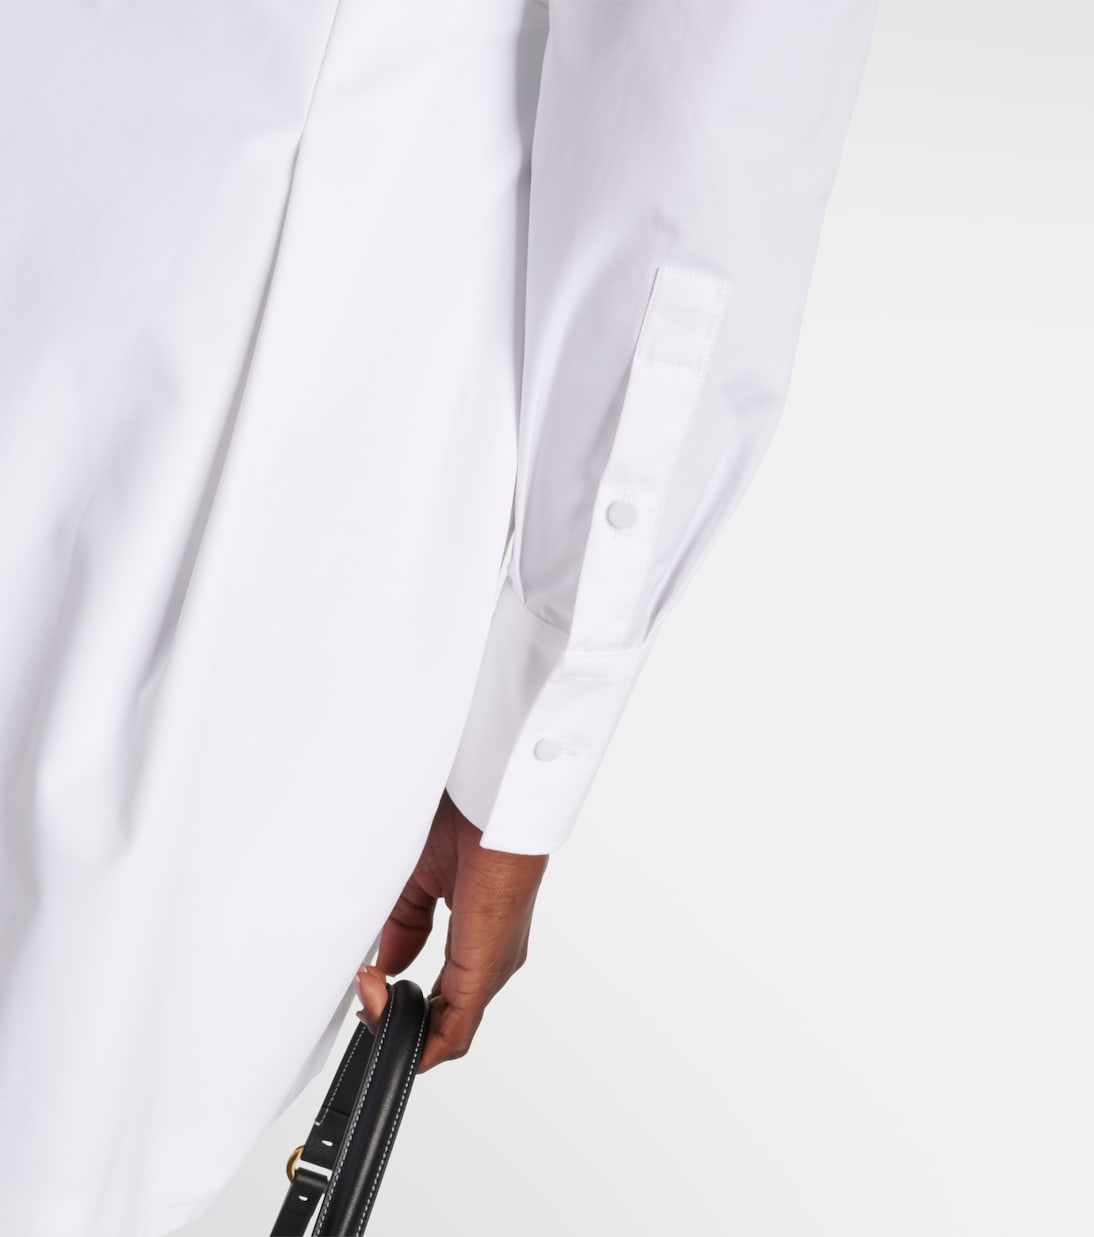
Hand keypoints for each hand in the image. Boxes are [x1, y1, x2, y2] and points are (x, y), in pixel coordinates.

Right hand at [354, 788, 548, 1072]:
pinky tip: (384, 1016)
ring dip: (397, 1024)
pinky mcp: (486, 971)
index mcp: (478, 937)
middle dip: (392, 1018)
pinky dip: (417, 1041)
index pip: (443, 996)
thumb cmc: (468, 823)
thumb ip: (404, 927)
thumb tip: (388, 967)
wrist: (489, 801)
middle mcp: (490, 958)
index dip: (398, 1001)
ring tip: (367, 990)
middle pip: (442, 1021)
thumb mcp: (419, 882)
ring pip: (447, 1034)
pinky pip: (456, 1034)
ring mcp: (491, 967)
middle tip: (362, 991)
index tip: (365, 981)